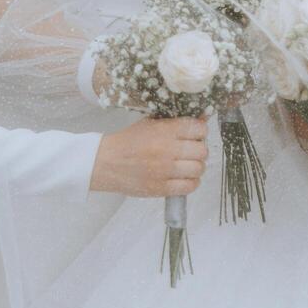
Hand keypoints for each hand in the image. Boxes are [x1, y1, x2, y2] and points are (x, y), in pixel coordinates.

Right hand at [90, 116, 207, 196]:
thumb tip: (202, 119)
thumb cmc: (129, 141)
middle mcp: (167, 150)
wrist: (105, 162)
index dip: (200, 132)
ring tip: (186, 165)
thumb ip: (175, 122)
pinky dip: (191, 182)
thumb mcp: (151, 123)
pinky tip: (183, 178)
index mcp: (165, 131)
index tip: (195, 134)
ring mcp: (165, 171)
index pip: (199, 129)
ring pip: (198, 169)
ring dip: (195, 167)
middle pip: (202, 151)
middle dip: (198, 150)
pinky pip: (189, 186)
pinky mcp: (161, 188)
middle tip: (190, 151)